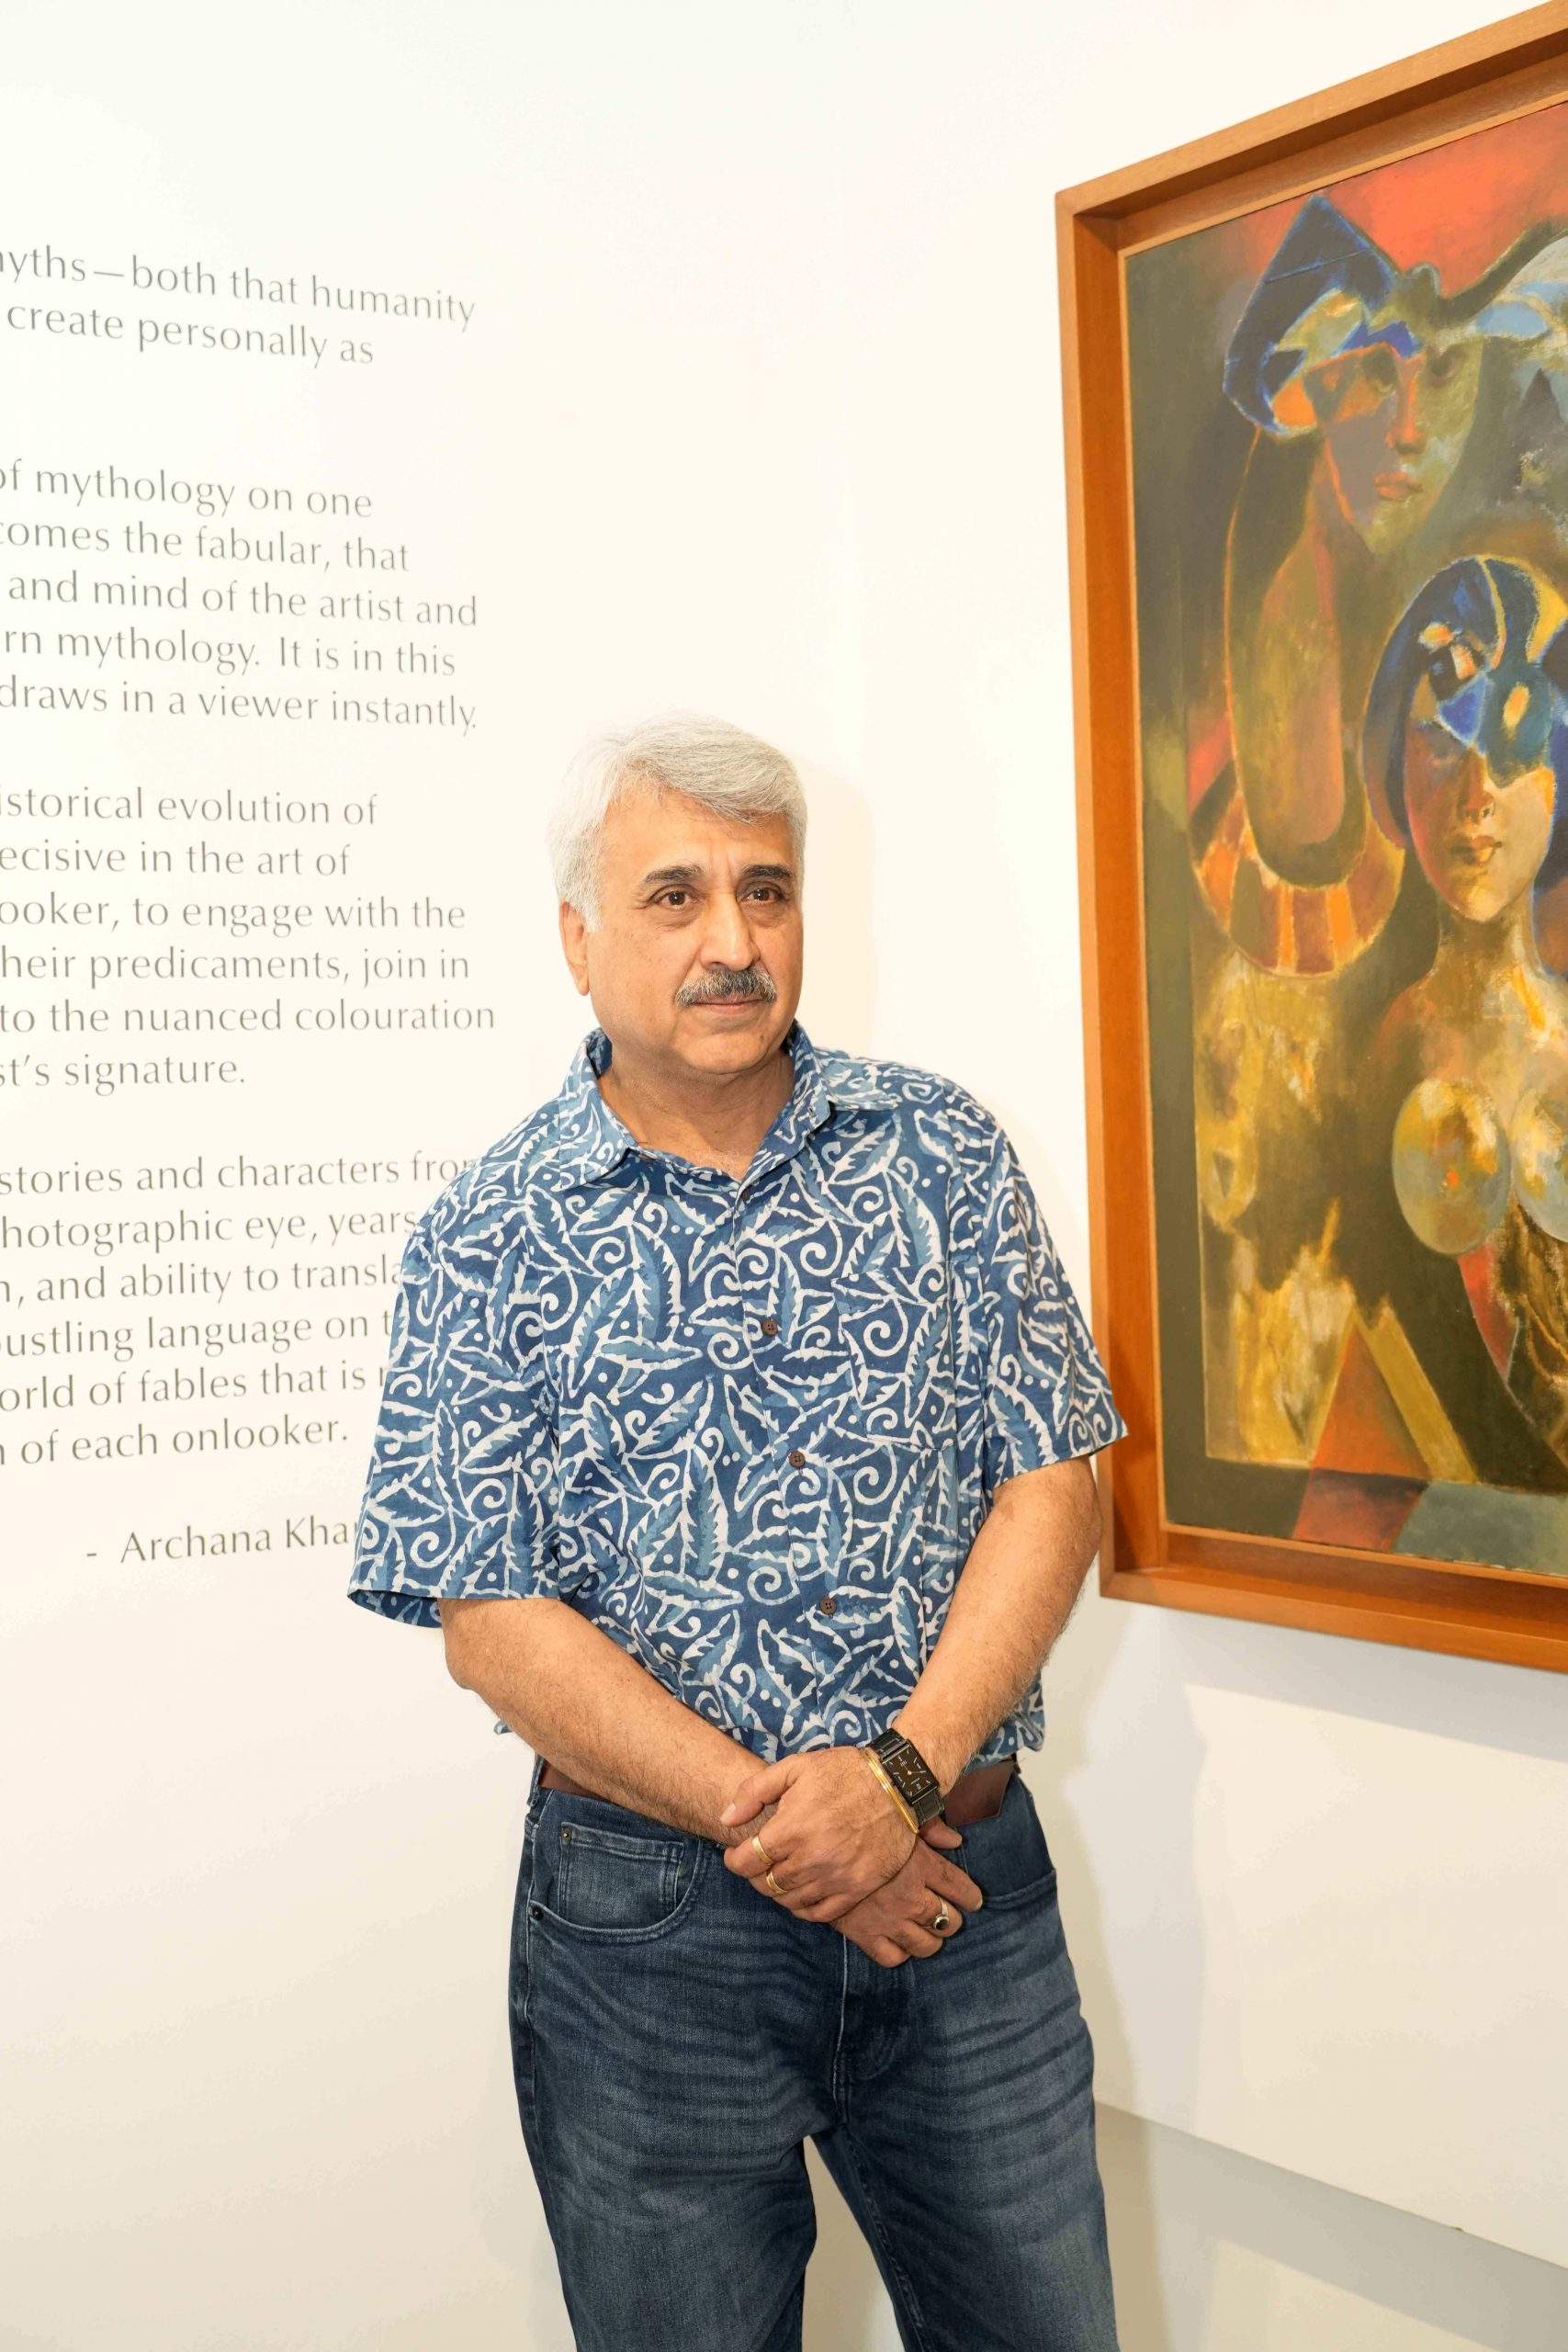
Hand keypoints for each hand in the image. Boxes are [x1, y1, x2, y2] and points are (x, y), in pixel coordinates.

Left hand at [719, 1746, 916, 1921]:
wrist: (897, 1784)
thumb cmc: (843, 1772)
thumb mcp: (795, 1767)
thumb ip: (754, 1791)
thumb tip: (726, 1818)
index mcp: (792, 1828)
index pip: (748, 1862)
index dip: (734, 1861)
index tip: (735, 1855)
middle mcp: (812, 1859)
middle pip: (767, 1884)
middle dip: (755, 1876)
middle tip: (756, 1865)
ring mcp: (836, 1877)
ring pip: (791, 1900)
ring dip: (777, 1892)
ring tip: (778, 1876)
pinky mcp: (857, 1888)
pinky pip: (820, 1913)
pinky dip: (804, 1908)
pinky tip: (801, 1894)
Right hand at [834, 1821, 983, 1966]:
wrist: (814, 1843)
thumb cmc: (858, 1824)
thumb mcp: (898, 1818)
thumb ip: (930, 1827)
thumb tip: (955, 1839)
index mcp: (921, 1865)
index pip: (959, 1888)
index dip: (971, 1896)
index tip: (974, 1900)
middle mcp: (910, 1896)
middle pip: (948, 1919)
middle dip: (954, 1919)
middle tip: (949, 1914)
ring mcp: (888, 1919)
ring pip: (926, 1944)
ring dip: (933, 1939)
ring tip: (930, 1931)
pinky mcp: (864, 1934)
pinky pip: (893, 1956)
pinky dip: (901, 1952)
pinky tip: (900, 1941)